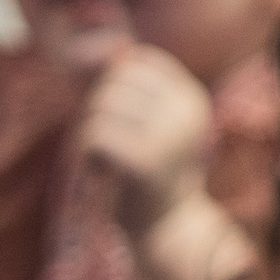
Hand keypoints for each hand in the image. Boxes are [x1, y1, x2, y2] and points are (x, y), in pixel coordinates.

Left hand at [80, 45, 210, 235]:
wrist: (168, 229)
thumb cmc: (150, 170)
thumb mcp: (147, 120)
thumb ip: (124, 84)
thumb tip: (90, 50)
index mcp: (191, 98)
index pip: (136, 61)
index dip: (115, 86)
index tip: (127, 122)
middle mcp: (187, 112)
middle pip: (114, 81)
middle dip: (99, 108)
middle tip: (113, 144)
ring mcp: (169, 135)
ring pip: (100, 107)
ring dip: (91, 133)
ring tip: (111, 160)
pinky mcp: (146, 160)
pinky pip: (94, 135)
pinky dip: (89, 155)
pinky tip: (106, 172)